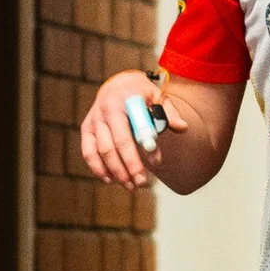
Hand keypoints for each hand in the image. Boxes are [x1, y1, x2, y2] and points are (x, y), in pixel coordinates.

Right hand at [79, 69, 163, 190]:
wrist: (118, 84)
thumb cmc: (142, 94)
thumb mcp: (158, 97)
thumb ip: (169, 113)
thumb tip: (182, 127)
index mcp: (126, 99)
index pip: (136, 125)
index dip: (145, 145)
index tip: (156, 164)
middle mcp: (107, 109)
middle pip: (117, 143)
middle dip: (130, 166)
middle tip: (142, 184)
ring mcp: (94, 119)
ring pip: (102, 151)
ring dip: (116, 172)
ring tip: (130, 186)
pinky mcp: (87, 128)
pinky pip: (88, 152)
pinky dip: (98, 168)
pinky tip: (110, 180)